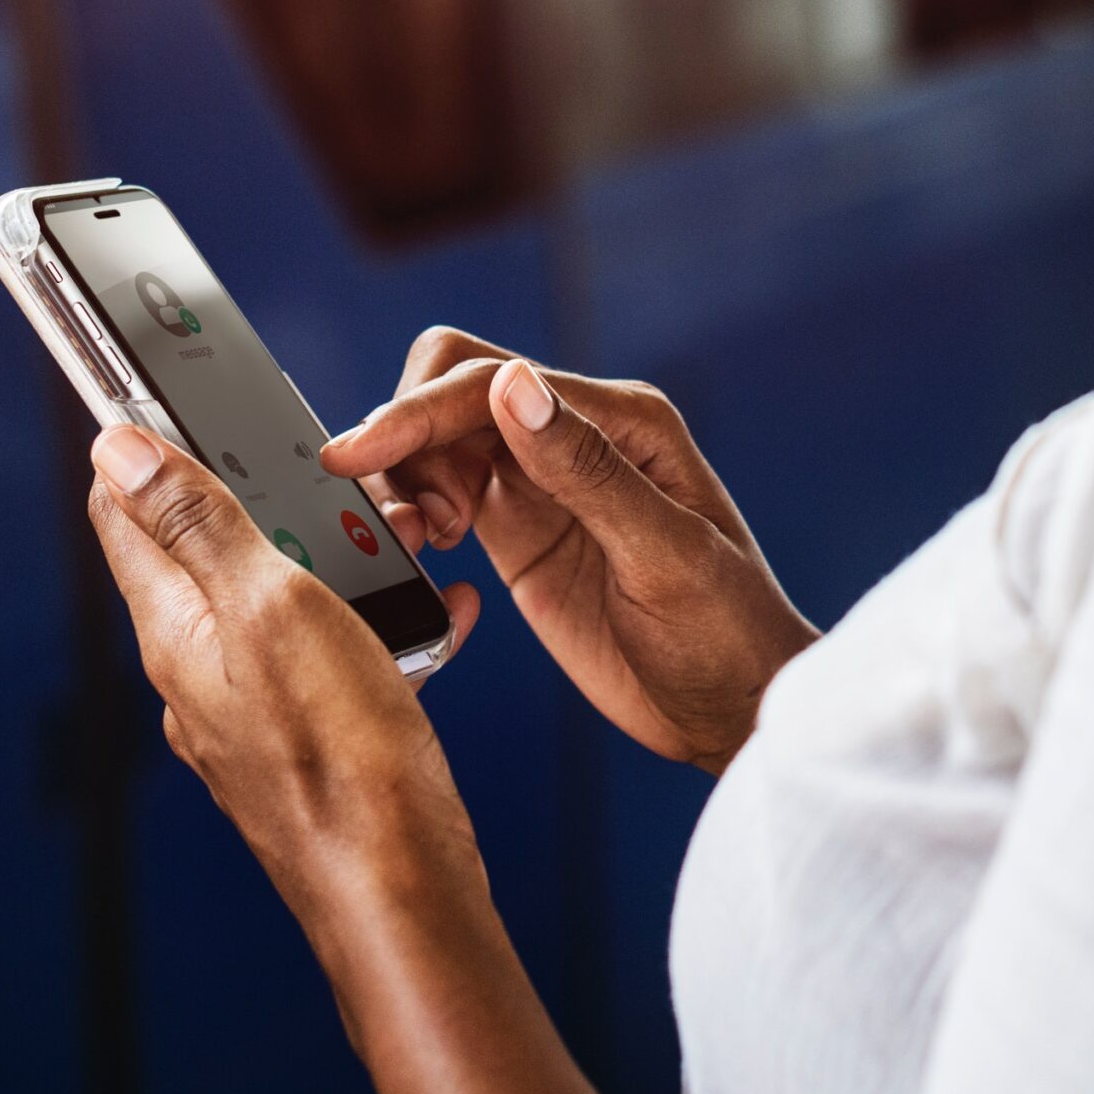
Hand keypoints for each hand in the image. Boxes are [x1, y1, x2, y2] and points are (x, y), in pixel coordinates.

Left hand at [85, 424, 485, 894]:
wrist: (403, 892)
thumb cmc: (341, 756)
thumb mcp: (272, 608)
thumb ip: (201, 526)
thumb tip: (118, 449)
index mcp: (175, 630)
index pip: (125, 510)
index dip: (144, 444)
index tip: (176, 395)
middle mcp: (196, 673)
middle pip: (210, 551)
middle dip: (268, 500)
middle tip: (333, 479)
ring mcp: (250, 713)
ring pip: (280, 602)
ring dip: (334, 560)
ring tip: (399, 546)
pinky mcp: (306, 741)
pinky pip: (331, 656)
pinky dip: (373, 625)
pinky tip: (428, 621)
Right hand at [320, 328, 816, 772]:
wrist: (734, 712)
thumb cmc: (727, 634)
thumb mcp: (665, 555)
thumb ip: (587, 470)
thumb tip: (514, 385)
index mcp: (624, 421)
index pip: (493, 381)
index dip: (418, 411)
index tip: (359, 453)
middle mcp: (578, 436)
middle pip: (454, 391)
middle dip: (406, 436)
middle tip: (410, 519)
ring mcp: (544, 484)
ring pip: (439, 440)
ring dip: (405, 477)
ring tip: (422, 541)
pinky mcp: (520, 532)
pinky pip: (442, 493)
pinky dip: (414, 511)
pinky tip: (426, 551)